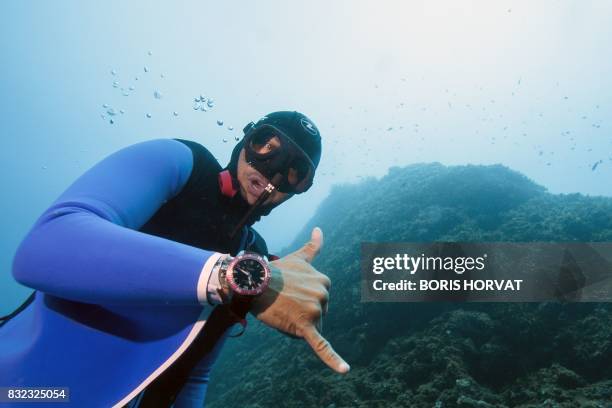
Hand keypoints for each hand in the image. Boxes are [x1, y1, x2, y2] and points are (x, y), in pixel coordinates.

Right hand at [250, 227, 349, 373]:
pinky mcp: (307, 328)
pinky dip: (334, 360)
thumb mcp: (298, 257)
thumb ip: (314, 246)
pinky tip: (345, 370)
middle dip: (302, 311)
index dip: (304, 300)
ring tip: (283, 311)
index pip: (320, 300)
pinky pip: (321, 346)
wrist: (253, 283)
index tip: (291, 293)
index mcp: (325, 280)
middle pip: (318, 313)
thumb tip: (320, 229)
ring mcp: (316, 311)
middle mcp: (324, 294)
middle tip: (285, 302)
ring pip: (312, 327)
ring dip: (298, 323)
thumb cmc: (275, 272)